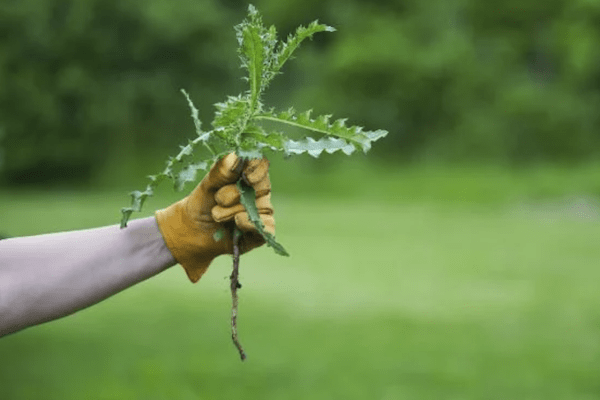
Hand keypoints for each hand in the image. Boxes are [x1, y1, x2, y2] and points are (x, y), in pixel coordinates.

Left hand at [155, 153, 274, 281]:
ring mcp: (262, 212)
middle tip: (217, 199)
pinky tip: (237, 222)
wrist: (193, 231)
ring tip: (216, 215)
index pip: (261, 165)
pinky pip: (266, 228)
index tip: (246, 176)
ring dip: (234, 211)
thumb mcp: (207, 185)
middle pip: (261, 187)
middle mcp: (259, 191)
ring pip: (260, 208)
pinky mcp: (261, 232)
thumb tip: (235, 157)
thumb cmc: (202, 202)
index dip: (257, 169)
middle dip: (236, 193)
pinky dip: (251, 224)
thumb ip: (220, 172)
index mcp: (248, 173)